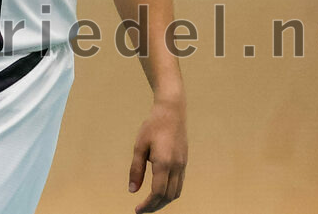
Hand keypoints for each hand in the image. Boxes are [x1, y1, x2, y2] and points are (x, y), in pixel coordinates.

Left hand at [128, 95, 187, 211]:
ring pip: (176, 193)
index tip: (137, 210)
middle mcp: (176, 167)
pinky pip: (179, 184)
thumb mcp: (139, 145)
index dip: (148, 205)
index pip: (157, 192)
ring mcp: (183, 165)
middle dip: (155, 206)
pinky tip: (160, 191)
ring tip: (150, 203)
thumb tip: (132, 190)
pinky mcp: (184, 162)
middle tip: (142, 210)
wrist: (172, 112)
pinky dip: (170, 193)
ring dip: (163, 201)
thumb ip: (136, 168)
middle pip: (168, 197)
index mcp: (164, 163)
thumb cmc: (152, 126)